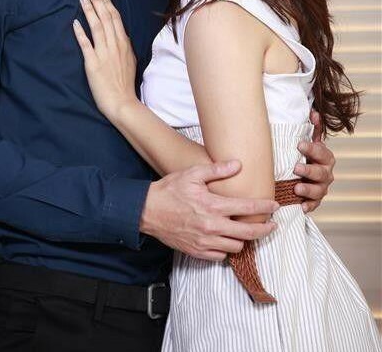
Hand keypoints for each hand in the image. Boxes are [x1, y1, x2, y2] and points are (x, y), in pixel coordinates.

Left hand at [73, 0, 136, 117]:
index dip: (106, 3)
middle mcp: (115, 45)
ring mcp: (104, 53)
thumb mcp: (130, 60)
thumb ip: (124, 46)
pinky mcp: (93, 63)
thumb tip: (121, 35)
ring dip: (89, 10)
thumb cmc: (125, 84)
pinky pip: (85, 44)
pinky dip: (80, 32)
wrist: (122, 102)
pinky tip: (75, 22)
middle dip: (97, 0)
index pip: (115, 17)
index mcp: (124, 43)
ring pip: (96, 26)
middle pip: (105, 17)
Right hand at [140, 162, 278, 260]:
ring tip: (247, 230)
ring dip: (244, 239)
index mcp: (213, 206)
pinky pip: (221, 256)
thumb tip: (238, 164)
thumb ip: (217, 170)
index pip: (247, 208)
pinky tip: (227, 239)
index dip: (264, 207)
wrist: (147, 211)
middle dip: (264, 229)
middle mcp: (212, 226)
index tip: (274, 206)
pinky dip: (227, 249)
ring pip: (236, 246)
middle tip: (271, 225)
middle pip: (248, 233)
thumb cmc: (169, 190)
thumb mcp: (192, 174)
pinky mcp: (197, 251)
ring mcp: (205, 241)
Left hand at [294, 110, 334, 212]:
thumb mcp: (309, 141)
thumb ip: (312, 128)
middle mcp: (326, 173)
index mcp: (325, 157)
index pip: (321, 152)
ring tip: (296, 188)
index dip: (312, 149)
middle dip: (309, 170)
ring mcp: (321, 188)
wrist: (304, 174)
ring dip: (308, 189)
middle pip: (321, 173)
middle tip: (296, 168)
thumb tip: (313, 112)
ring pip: (319, 190)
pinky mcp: (315, 201)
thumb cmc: (305, 155)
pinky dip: (308, 206)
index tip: (299, 144)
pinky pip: (314, 205)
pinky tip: (301, 206)